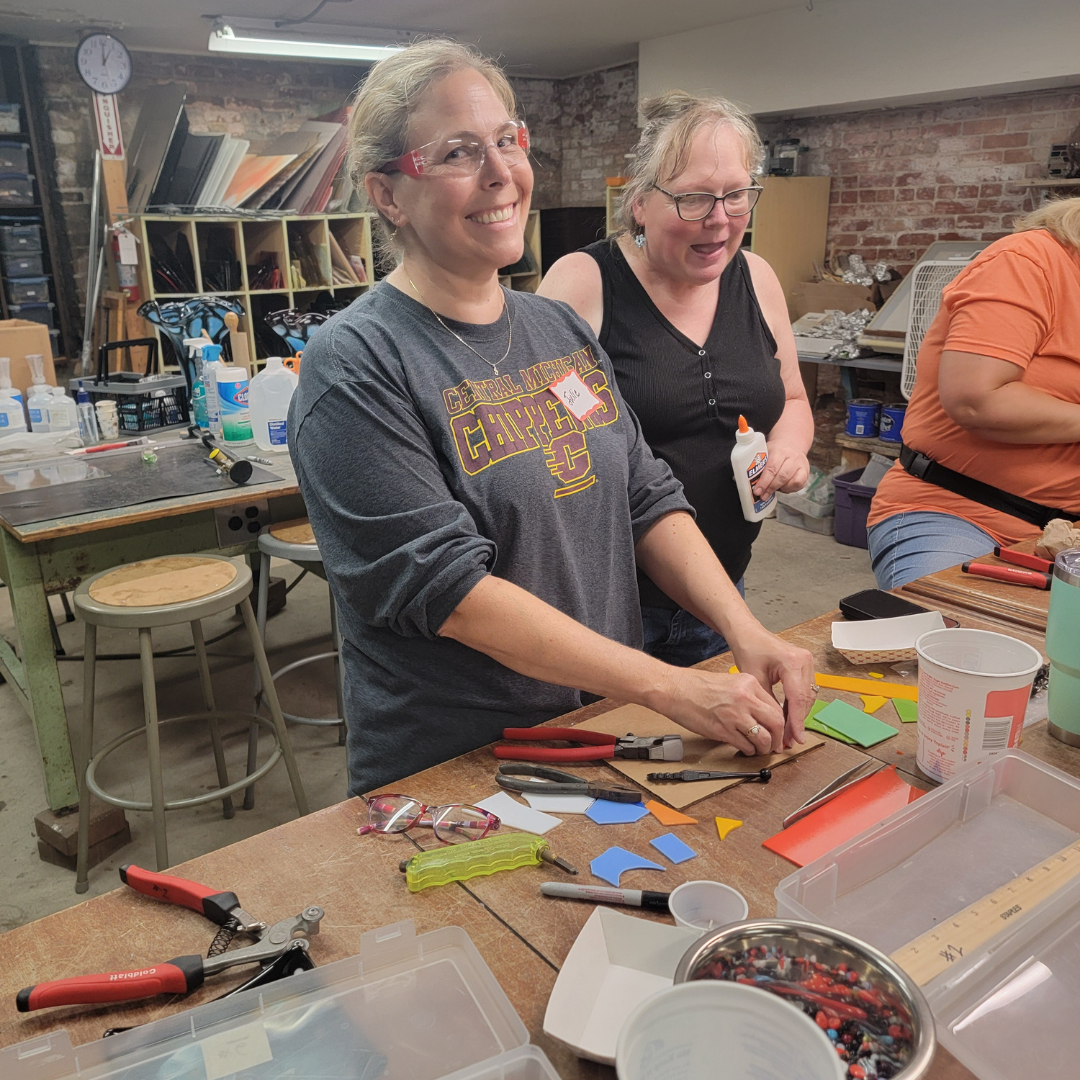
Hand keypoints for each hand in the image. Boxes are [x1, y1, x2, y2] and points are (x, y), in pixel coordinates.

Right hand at [657, 667, 788, 756]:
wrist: (674, 688)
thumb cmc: (695, 685)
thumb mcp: (728, 681)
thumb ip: (747, 695)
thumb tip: (760, 714)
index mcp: (748, 683)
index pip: (775, 707)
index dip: (779, 723)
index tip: (777, 731)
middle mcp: (745, 698)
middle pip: (776, 723)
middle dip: (777, 738)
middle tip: (774, 745)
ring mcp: (734, 715)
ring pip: (763, 738)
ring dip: (764, 748)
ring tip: (760, 750)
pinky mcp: (722, 730)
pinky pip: (745, 745)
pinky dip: (749, 751)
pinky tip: (745, 750)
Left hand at [728, 626, 814, 747]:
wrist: (748, 633)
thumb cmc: (748, 650)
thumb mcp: (755, 679)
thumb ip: (768, 702)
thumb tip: (775, 727)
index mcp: (793, 662)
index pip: (798, 698)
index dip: (797, 721)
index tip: (797, 739)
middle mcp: (805, 660)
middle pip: (806, 699)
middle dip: (798, 721)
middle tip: (790, 741)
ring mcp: (808, 662)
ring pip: (807, 696)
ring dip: (799, 715)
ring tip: (790, 734)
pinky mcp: (805, 665)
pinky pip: (804, 690)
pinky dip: (797, 705)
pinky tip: (790, 718)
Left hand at [754, 442, 809, 498]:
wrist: (791, 445)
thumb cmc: (775, 451)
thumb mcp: (766, 452)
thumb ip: (759, 465)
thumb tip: (747, 482)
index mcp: (780, 451)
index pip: (772, 468)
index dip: (764, 482)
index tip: (757, 491)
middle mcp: (793, 457)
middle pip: (782, 476)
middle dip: (770, 488)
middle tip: (762, 496)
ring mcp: (801, 465)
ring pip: (792, 482)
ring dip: (781, 489)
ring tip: (772, 490)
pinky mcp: (806, 472)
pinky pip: (799, 485)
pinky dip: (789, 489)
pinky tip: (783, 488)